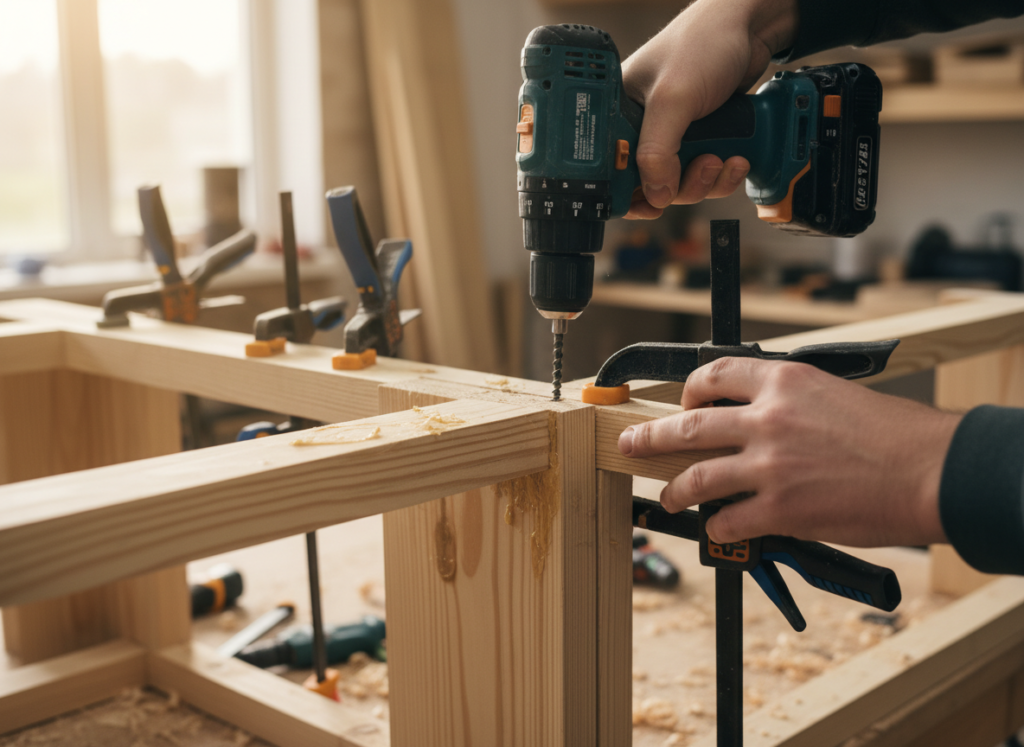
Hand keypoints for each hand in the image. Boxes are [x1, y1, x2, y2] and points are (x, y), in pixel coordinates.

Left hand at [617, 357, 962, 547]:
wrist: (931, 470)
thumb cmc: (894, 434)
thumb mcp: (834, 393)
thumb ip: (789, 402)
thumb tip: (756, 418)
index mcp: (784, 382)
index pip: (714, 375)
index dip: (689, 392)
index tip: (681, 405)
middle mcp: (768, 419)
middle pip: (687, 426)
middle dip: (649, 436)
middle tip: (631, 444)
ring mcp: (769, 465)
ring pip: (696, 476)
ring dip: (675, 489)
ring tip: (669, 496)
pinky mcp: (780, 507)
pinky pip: (728, 517)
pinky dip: (716, 524)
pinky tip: (716, 526)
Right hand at [621, 0, 797, 218]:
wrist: (751, 29)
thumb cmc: (703, 43)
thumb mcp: (672, 99)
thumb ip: (658, 151)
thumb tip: (655, 195)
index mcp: (619, 116)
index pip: (611, 171)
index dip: (628, 193)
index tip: (650, 203)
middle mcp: (643, 129)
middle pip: (649, 186)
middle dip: (680, 186)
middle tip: (700, 166)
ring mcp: (674, 138)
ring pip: (681, 186)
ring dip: (706, 181)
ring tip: (722, 158)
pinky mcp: (701, 141)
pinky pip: (706, 177)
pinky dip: (723, 176)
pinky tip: (735, 158)